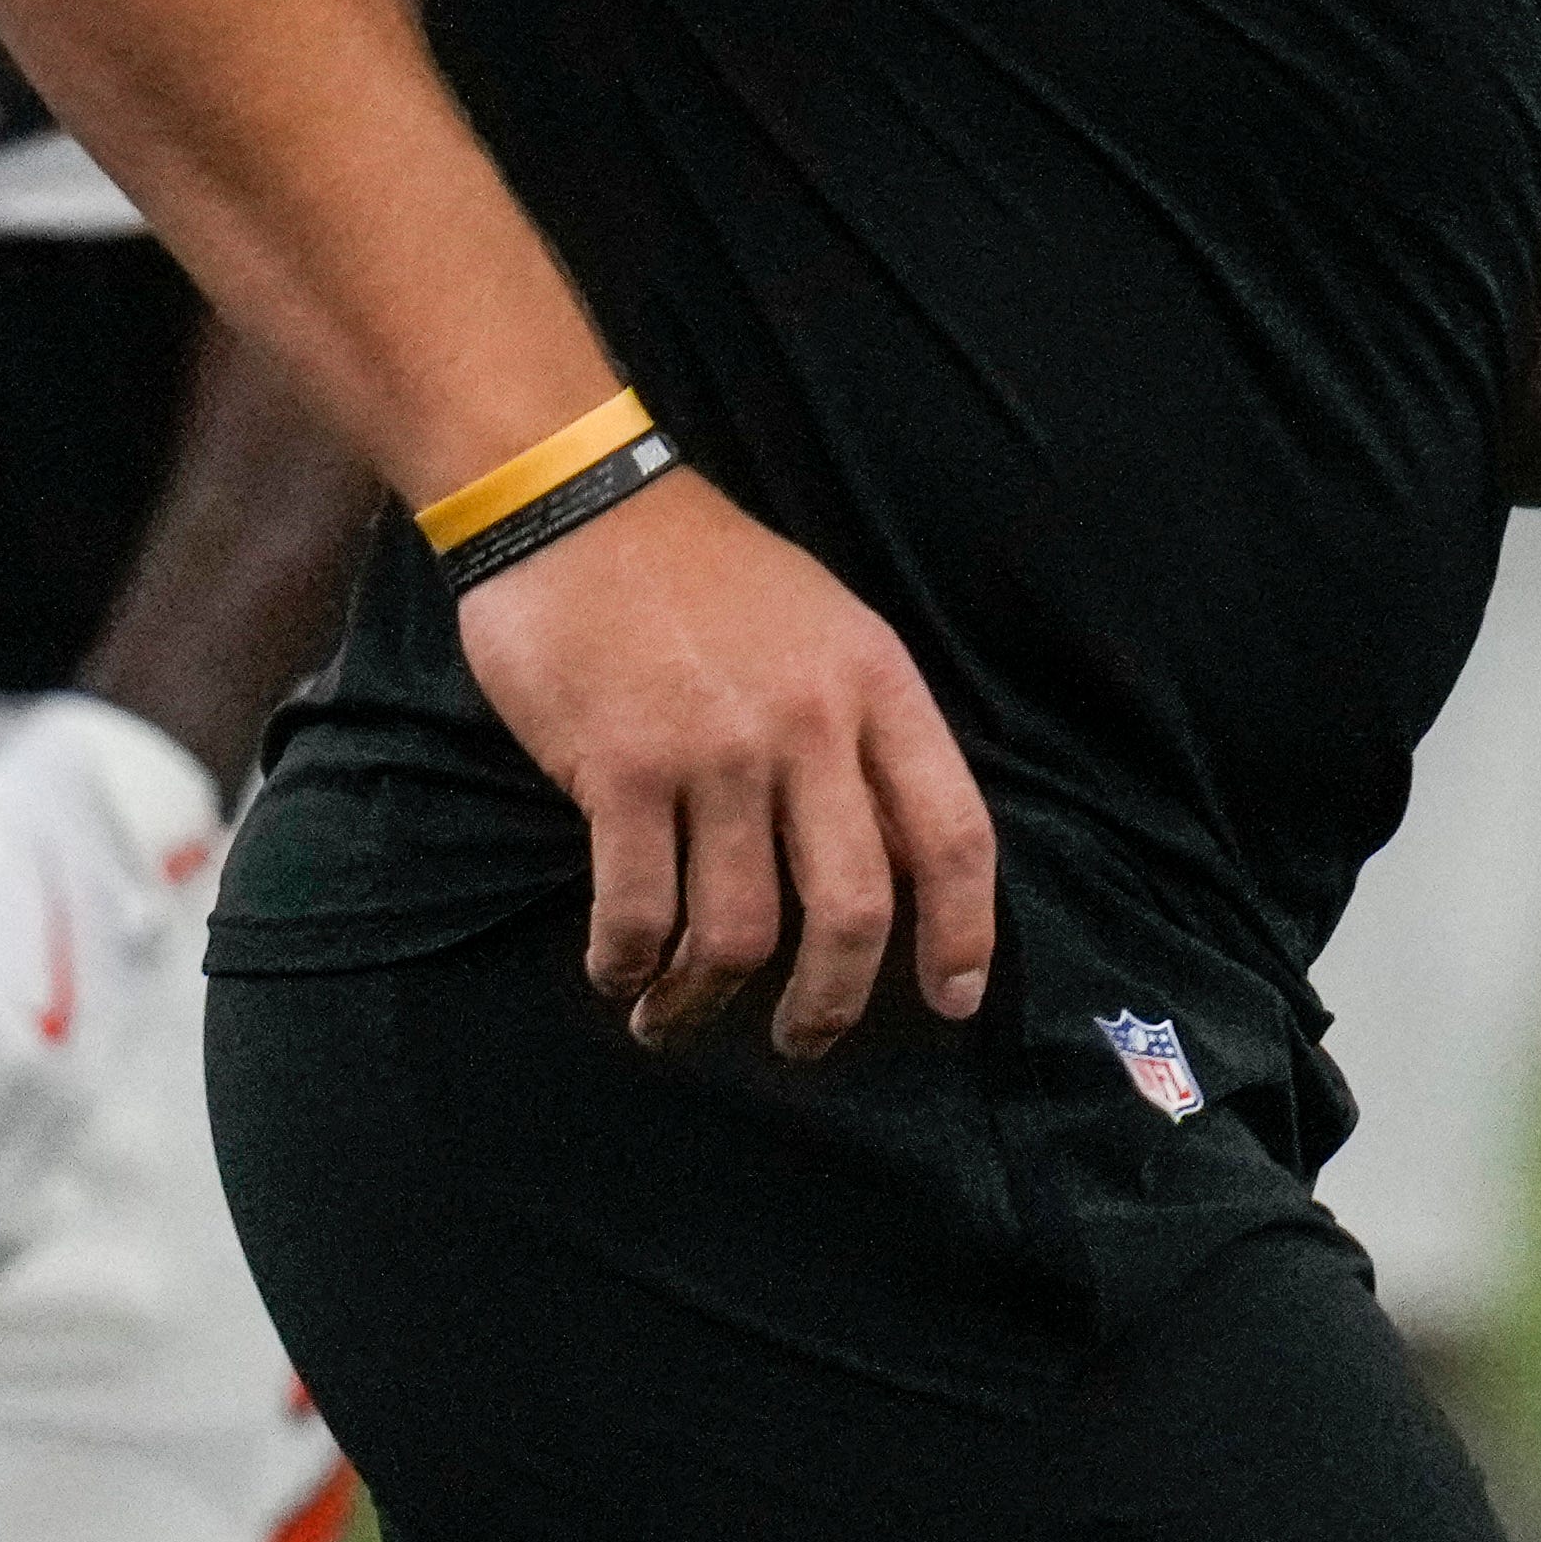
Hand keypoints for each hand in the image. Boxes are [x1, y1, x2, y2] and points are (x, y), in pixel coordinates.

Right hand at [452, 470, 1000, 1057]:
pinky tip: (617, 971)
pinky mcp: (622, 770)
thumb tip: (892, 856)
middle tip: (803, 1042)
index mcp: (877, 685)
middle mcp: (809, 724)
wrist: (577, 499)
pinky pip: (639, 910)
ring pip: (739, 930)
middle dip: (832, 1003)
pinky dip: (628, 963)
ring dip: (706, 1000)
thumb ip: (862, 730)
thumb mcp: (826, 625)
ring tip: (675, 1017)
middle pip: (854, 908)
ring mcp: (716, 751)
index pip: (953, 834)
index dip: (963, 933)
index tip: (951, 998)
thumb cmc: (705, 572)